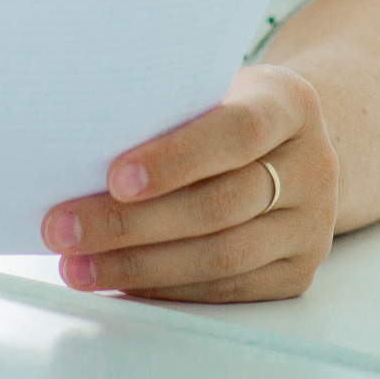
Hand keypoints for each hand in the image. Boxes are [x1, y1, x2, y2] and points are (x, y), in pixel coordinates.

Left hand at [40, 63, 339, 301]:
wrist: (294, 145)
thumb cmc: (230, 111)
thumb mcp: (214, 88)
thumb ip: (169, 111)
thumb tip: (77, 151)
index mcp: (291, 104)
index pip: (237, 132)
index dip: (176, 158)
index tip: (114, 177)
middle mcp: (314, 165)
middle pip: (219, 205)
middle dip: (132, 223)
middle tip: (65, 228)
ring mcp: (312, 225)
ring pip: (221, 257)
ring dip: (139, 266)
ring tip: (78, 264)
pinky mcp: (297, 271)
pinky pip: (226, 290)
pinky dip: (165, 289)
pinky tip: (118, 282)